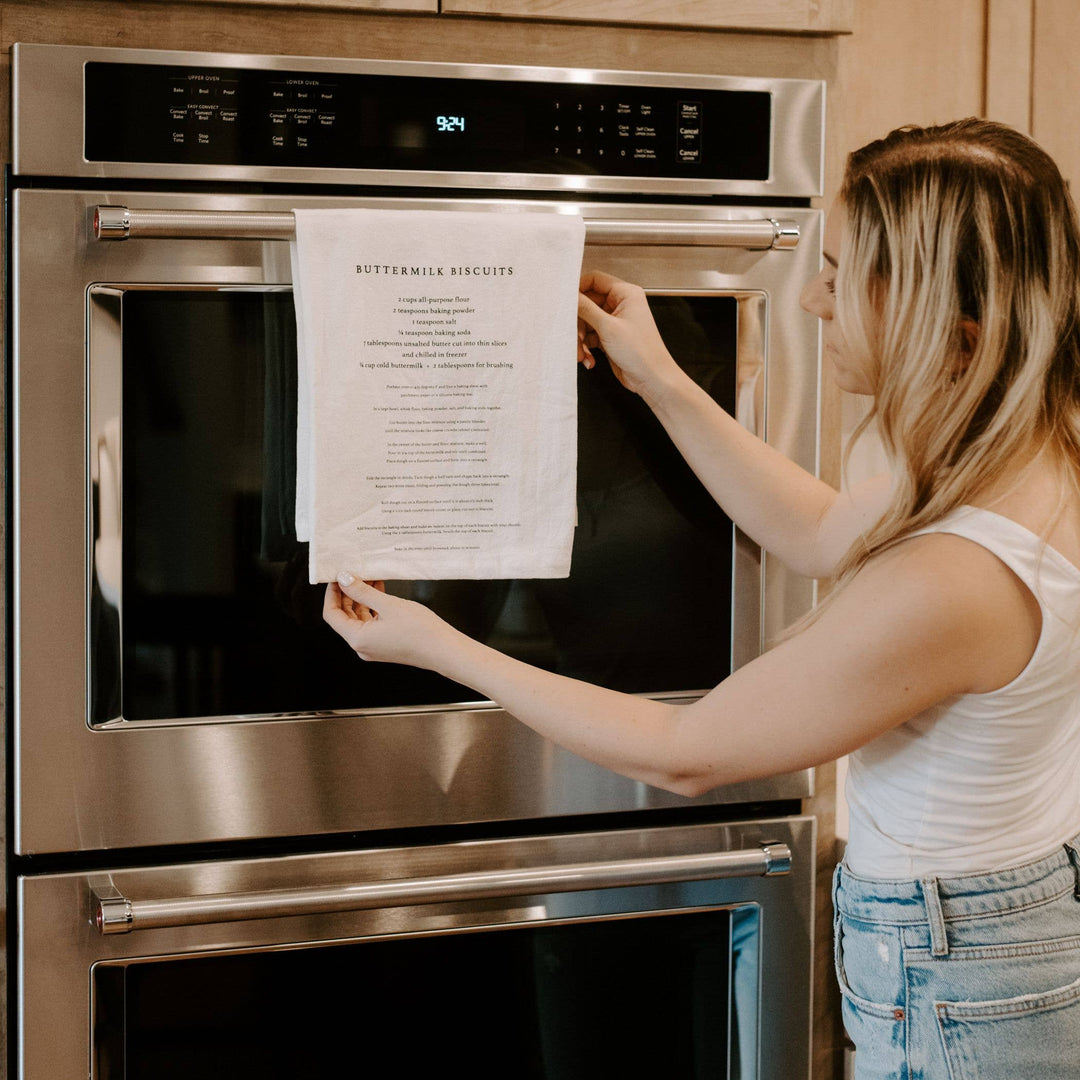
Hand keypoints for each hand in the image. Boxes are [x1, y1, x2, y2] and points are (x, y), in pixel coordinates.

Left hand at [323, 574, 453, 667]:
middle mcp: (362, 646)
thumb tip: (344, 580)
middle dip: (347, 594)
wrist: (444, 650)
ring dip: (362, 598)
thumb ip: (363, 592)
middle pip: (344, 617)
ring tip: (370, 578)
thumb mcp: (388, 605)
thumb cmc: (420, 631)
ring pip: (359, 619)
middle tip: (353, 574)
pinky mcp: (385, 644)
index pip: (332, 614)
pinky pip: (371, 623)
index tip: (337, 577)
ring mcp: (374, 646)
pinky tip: (380, 591)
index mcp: (358, 639)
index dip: (332, 594)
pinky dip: (372, 607)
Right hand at [577, 270, 681, 398]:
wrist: (651, 379)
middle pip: (587, 303)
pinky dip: (585, 348)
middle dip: (578, 322)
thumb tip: (569, 296)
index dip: (578, 289)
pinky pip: (589, 336)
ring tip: (581, 353)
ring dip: (579, 339)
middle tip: (573, 335)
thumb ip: (586, 309)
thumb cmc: (641, 352)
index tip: (565, 301)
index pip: (595, 280)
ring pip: (586, 322)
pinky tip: (589, 359)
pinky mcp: (609, 336)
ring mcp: (614, 321)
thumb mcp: (608, 327)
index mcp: (626, 293)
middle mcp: (620, 304)